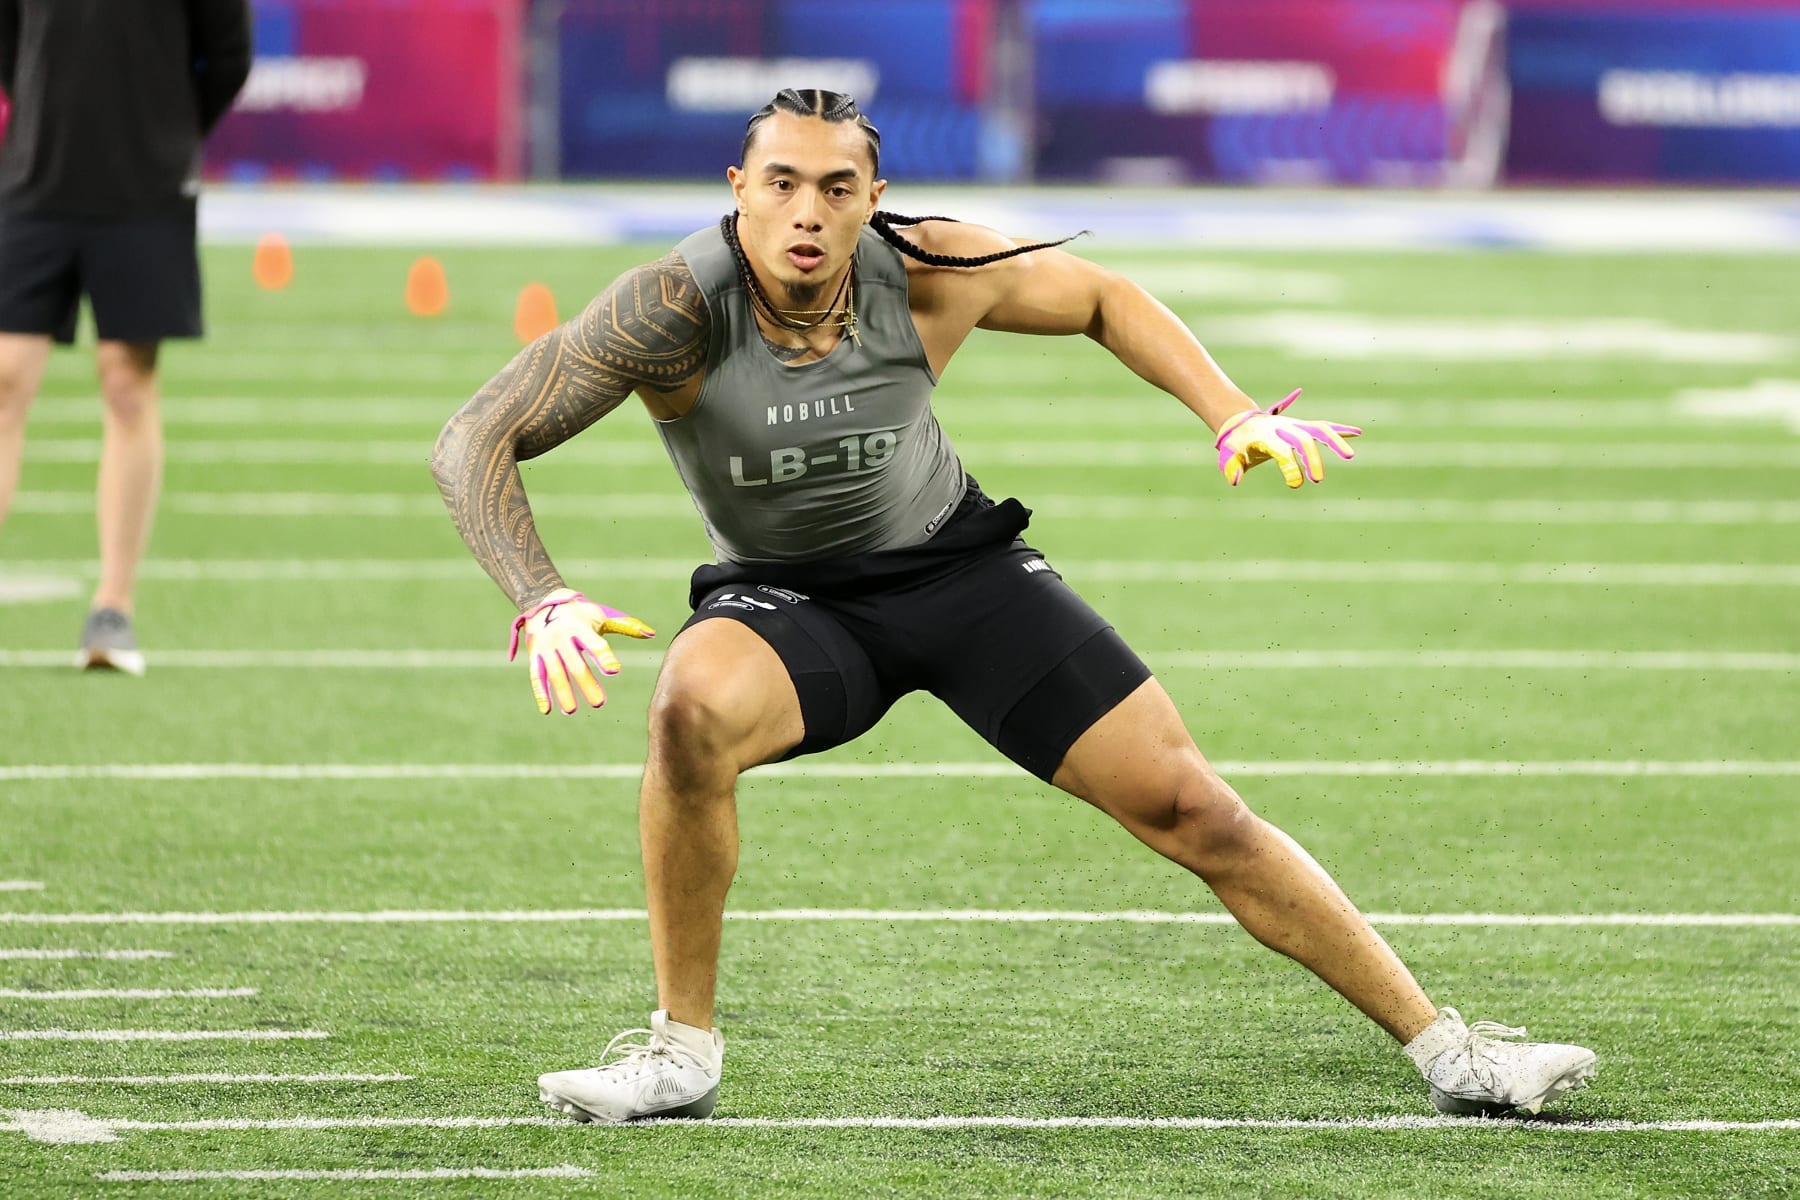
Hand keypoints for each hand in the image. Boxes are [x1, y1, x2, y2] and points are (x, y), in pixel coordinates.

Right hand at [507, 588, 655, 714]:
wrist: (543, 601)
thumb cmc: (581, 612)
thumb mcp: (602, 615)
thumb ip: (626, 626)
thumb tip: (651, 634)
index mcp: (580, 627)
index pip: (595, 644)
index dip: (604, 657)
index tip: (614, 671)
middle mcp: (562, 637)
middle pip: (576, 663)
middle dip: (586, 683)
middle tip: (599, 703)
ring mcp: (546, 647)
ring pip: (555, 672)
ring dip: (563, 692)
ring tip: (572, 711)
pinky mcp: (535, 655)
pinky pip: (537, 675)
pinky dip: (541, 692)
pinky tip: (547, 709)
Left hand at [1215, 389, 1360, 487]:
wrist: (1240, 421)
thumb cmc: (1236, 443)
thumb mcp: (1229, 456)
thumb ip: (1233, 467)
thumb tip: (1235, 480)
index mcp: (1265, 437)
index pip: (1281, 451)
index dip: (1290, 466)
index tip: (1295, 484)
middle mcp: (1283, 429)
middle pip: (1302, 440)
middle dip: (1312, 459)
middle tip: (1317, 480)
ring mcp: (1295, 426)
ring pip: (1319, 430)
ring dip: (1336, 441)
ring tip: (1350, 456)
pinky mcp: (1303, 426)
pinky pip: (1323, 427)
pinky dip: (1339, 429)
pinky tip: (1357, 433)